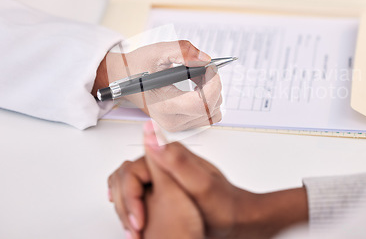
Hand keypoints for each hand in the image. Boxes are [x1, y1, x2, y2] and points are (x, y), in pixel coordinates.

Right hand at [93, 40, 222, 131]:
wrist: (124, 81)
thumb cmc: (138, 67)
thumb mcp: (157, 51)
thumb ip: (182, 51)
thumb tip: (205, 60)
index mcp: (164, 105)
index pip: (202, 103)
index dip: (213, 84)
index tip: (210, 67)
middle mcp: (172, 121)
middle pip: (211, 108)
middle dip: (213, 84)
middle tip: (202, 68)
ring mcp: (178, 126)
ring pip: (213, 112)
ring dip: (212, 92)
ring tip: (196, 77)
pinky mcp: (183, 124)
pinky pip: (208, 114)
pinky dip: (209, 100)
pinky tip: (196, 87)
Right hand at [108, 122, 308, 238]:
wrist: (239, 219)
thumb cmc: (224, 206)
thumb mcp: (201, 185)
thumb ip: (176, 161)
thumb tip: (152, 135)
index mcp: (172, 154)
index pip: (130, 170)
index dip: (129, 196)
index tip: (138, 218)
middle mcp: (167, 161)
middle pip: (126, 177)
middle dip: (126, 204)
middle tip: (135, 227)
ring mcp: (165, 174)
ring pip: (129, 186)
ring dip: (127, 207)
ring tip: (137, 229)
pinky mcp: (166, 187)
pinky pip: (139, 194)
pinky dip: (134, 208)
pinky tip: (141, 222)